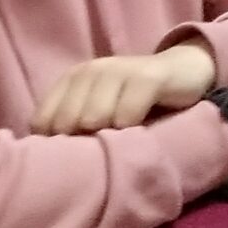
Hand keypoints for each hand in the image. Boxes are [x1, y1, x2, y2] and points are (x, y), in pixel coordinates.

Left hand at [32, 41, 216, 134]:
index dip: (56, 142)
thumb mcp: (98, 107)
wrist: (185, 70)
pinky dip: (131, 127)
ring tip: (122, 134)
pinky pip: (127, 115)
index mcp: (73, 78)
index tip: (77, 150)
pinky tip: (140, 125)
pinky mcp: (148, 78)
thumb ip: (72, 123)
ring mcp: (120, 70)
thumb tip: (46, 157)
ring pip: (94, 118)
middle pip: (68, 122)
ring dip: (108, 134)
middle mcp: (91, 70)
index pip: (42, 121)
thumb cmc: (134, 99)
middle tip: (104, 143)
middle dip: (83, 139)